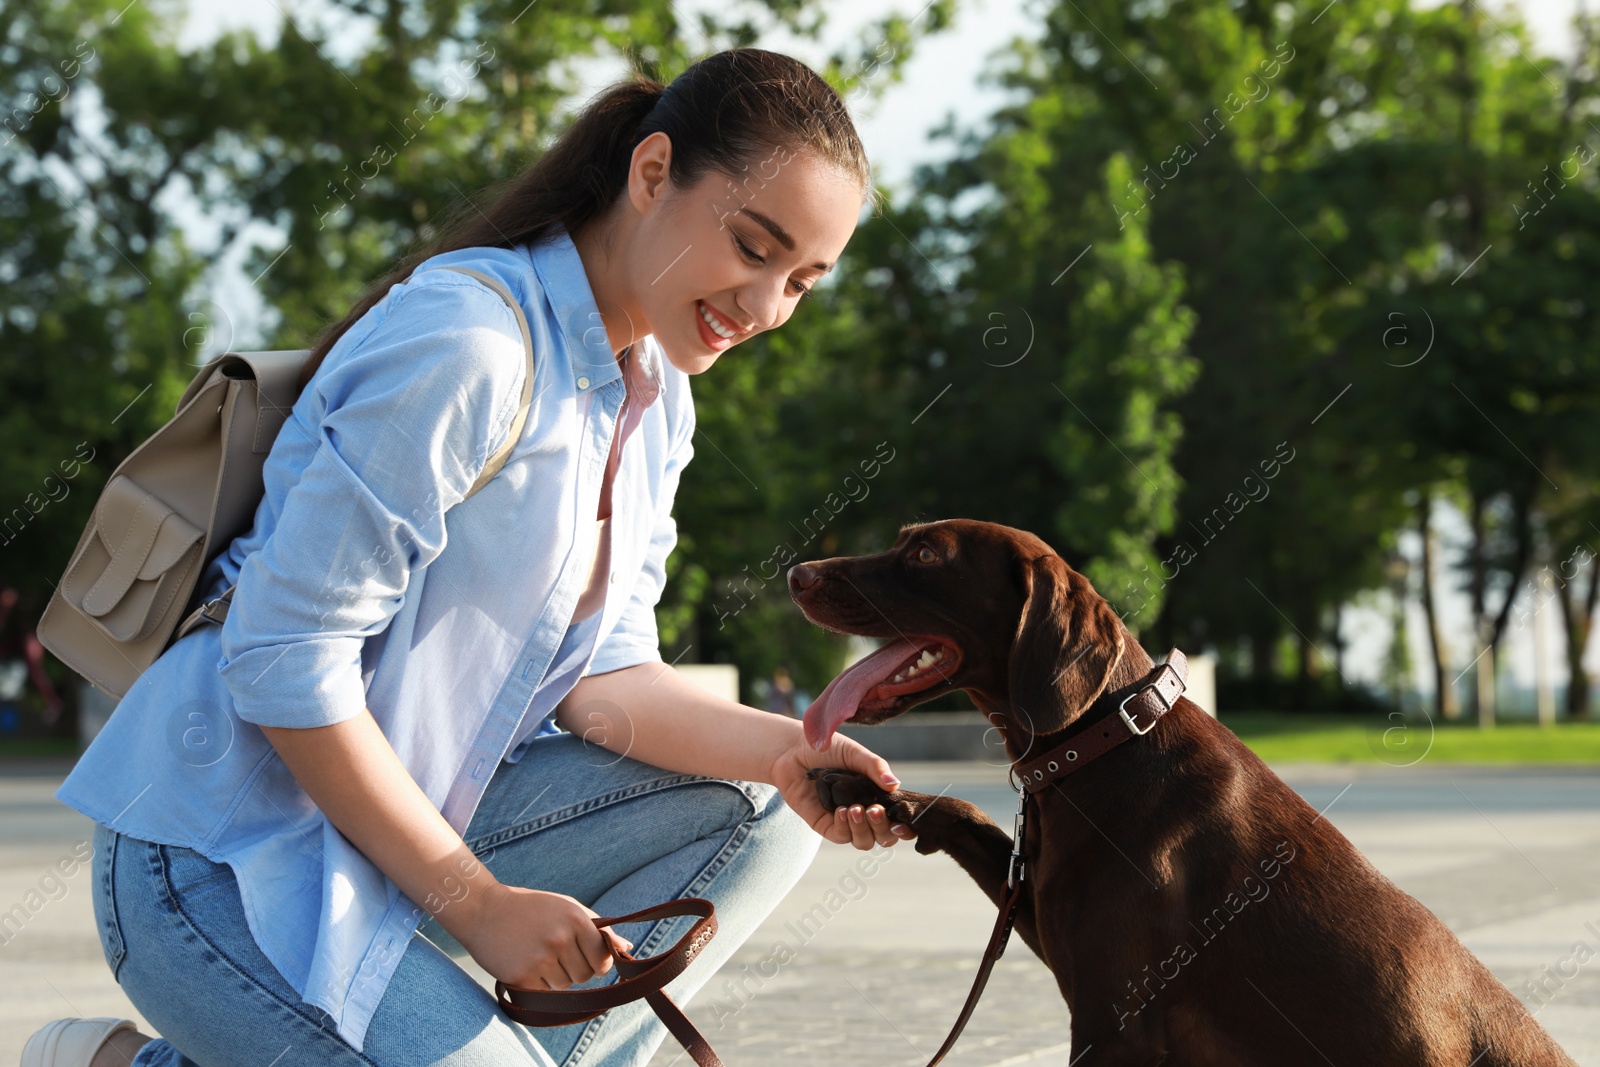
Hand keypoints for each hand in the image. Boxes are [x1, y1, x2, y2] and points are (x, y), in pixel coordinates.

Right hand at [456, 882, 632, 990]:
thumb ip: (598, 928)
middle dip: (575, 970)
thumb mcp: (566, 907)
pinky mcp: (521, 976)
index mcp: (575, 919)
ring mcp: (539, 959)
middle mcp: (560, 939)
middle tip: (555, 952)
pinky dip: (537, 986)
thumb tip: (626, 948)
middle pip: (585, 976)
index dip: (598, 963)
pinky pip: (544, 994)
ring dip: (555, 978)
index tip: (587, 957)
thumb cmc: (530, 908)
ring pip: (564, 987)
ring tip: (537, 955)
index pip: (602, 959)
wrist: (482, 909)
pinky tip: (525, 965)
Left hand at [768, 733, 915, 849]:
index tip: (903, 822)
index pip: (899, 819)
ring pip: (864, 841)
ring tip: (856, 809)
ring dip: (863, 830)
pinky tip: (841, 811)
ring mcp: (845, 821)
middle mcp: (865, 812)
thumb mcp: (855, 753)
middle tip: (875, 810)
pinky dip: (844, 826)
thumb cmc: (827, 749)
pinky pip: (840, 836)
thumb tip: (895, 785)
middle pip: (884, 837)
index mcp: (878, 796)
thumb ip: (875, 767)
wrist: (793, 750)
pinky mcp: (825, 825)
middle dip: (883, 829)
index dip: (905, 827)